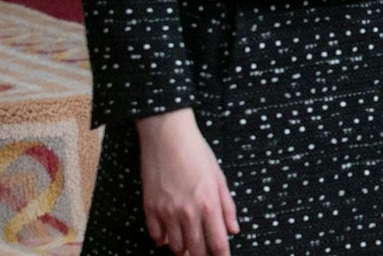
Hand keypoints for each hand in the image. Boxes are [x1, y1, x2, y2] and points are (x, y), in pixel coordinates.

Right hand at [135, 108, 237, 255]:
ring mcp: (167, 213)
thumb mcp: (219, 178)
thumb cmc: (197, 154)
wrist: (168, 138)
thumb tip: (233, 230)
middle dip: (202, 255)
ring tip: (188, 244)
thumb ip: (227, 207)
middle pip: (196, 249)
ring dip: (183, 249)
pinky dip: (163, 239)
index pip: (217, 243)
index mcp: (209, 205)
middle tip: (205, 254)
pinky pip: (156, 236)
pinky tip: (169, 235)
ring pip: (175, 246)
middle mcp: (188, 213)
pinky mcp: (150, 209)